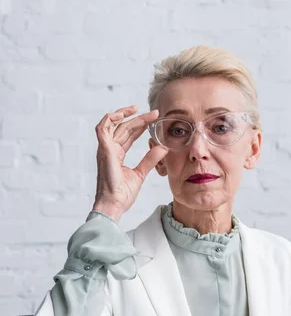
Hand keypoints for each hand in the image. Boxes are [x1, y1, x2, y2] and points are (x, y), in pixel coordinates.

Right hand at [92, 105, 168, 220]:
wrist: (114, 205)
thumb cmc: (122, 194)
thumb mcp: (140, 174)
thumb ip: (150, 159)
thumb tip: (162, 147)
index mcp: (116, 155)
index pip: (128, 135)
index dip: (140, 125)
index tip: (154, 119)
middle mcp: (109, 150)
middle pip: (123, 128)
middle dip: (139, 119)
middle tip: (154, 113)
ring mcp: (104, 149)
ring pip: (112, 124)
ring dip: (124, 114)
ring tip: (137, 109)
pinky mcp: (103, 150)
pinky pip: (102, 128)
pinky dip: (110, 118)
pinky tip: (122, 114)